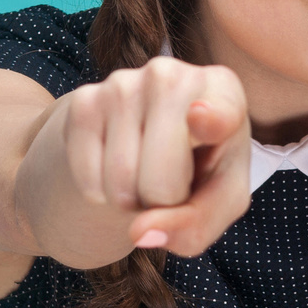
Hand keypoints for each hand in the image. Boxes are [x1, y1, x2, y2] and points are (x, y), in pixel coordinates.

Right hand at [62, 57, 250, 255]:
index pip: (219, 112)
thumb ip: (195, 224)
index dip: (211, 120)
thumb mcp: (218, 201)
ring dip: (130, 200)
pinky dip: (99, 192)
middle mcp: (172, 76)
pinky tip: (116, 171)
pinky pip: (87, 175)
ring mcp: (123, 83)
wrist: (149, 144)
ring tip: (146, 175)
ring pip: (120, 180)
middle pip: (161, 178)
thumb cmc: (202, 170)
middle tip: (172, 185)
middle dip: (163, 202)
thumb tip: (141, 232)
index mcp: (224, 91)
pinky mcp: (83, 101)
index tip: (200, 117)